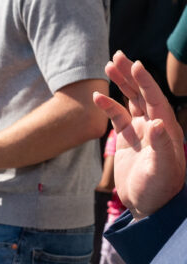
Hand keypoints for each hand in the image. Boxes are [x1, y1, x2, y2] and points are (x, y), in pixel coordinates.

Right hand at [93, 51, 185, 217]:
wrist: (150, 207)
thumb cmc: (160, 190)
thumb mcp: (162, 170)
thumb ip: (160, 146)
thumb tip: (156, 122)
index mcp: (166, 130)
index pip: (155, 99)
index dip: (145, 81)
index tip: (134, 64)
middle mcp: (155, 126)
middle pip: (142, 94)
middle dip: (130, 75)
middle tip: (117, 56)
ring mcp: (141, 133)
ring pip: (130, 101)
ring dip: (120, 84)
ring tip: (108, 66)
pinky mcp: (129, 141)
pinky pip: (118, 118)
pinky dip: (108, 106)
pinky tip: (97, 97)